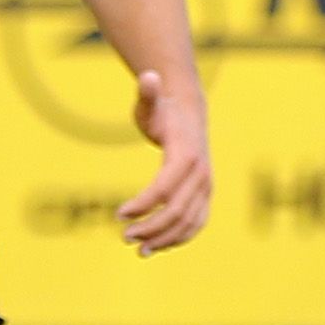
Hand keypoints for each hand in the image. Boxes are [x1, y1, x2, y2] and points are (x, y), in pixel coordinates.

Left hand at [117, 68, 211, 254]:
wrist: (190, 116)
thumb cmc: (164, 111)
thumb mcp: (152, 103)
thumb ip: (148, 93)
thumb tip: (149, 75)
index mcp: (187, 155)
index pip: (166, 187)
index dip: (144, 203)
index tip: (119, 214)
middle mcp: (201, 174)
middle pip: (178, 210)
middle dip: (151, 226)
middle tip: (124, 235)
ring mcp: (205, 188)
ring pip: (189, 222)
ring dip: (164, 238)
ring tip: (137, 249)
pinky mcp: (204, 197)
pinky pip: (196, 224)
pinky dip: (178, 239)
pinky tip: (154, 248)